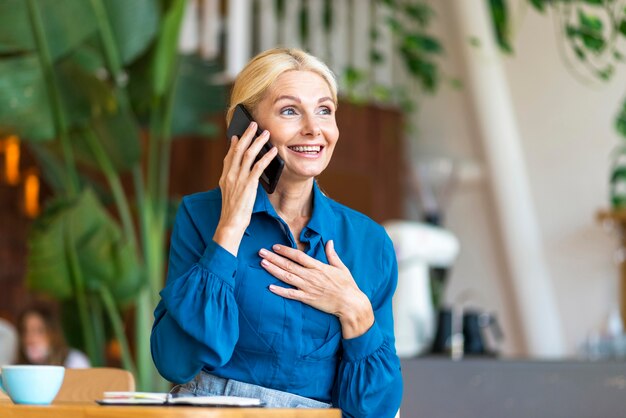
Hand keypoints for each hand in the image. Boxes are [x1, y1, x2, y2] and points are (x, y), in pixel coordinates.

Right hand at [213, 122, 277, 255]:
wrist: (230, 224)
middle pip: (238, 150)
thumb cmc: (233, 213)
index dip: (234, 145)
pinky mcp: (248, 185)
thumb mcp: (231, 195)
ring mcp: (238, 179)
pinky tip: (273, 152)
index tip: (237, 135)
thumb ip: (235, 183)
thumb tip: (245, 176)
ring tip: (266, 133)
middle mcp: (230, 175)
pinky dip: (266, 157)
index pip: (229, 157)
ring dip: (258, 142)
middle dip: (246, 136)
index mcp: (225, 178)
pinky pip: (258, 167)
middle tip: (253, 125)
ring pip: (248, 154)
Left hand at [259, 240, 373, 338]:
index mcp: (319, 267)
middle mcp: (311, 276)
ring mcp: (308, 288)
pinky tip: (270, 287)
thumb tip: (329, 242)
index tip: (275, 246)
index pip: (299, 256)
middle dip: (274, 258)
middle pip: (289, 265)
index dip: (286, 250)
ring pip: (287, 277)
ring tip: (262, 263)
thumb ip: (332, 255)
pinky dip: (280, 291)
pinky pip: (291, 294)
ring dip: (274, 270)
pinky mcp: (307, 299)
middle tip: (261, 251)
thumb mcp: (341, 267)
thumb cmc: (347, 285)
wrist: (350, 304)